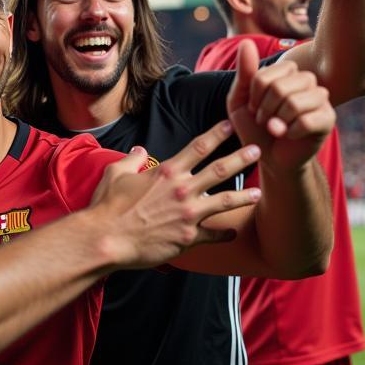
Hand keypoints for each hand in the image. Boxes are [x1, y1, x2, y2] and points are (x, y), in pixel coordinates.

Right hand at [87, 121, 262, 268]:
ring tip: (258, 192)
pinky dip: (225, 233)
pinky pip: (213, 235)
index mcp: (167, 171)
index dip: (218, 133)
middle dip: (242, 158)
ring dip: (243, 195)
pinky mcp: (188, 238)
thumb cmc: (107, 207)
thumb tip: (140, 151)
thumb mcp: (115, 173)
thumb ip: (132, 159)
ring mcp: (188, 215)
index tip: (232, 124)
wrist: (105, 239)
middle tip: (259, 150)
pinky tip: (233, 231)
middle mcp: (182, 189)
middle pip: (220, 169)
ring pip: (224, 200)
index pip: (199, 146)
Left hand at [227, 39, 334, 171]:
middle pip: (279, 88)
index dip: (253, 98)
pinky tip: (289, 135)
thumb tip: (246, 42)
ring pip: (294, 103)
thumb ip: (245, 73)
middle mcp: (307, 80)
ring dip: (277, 122)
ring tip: (275, 128)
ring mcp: (320, 98)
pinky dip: (290, 133)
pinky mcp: (328, 119)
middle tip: (264, 121)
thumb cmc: (256, 128)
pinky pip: (307, 121)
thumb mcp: (241, 100)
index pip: (264, 76)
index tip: (254, 109)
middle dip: (265, 111)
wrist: (271, 158)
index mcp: (287, 71)